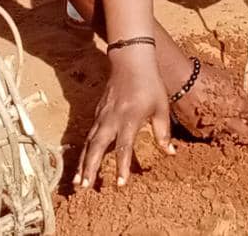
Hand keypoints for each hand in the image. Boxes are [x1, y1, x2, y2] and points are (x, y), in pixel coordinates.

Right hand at [74, 48, 174, 188]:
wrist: (131, 60)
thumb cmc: (150, 83)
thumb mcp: (161, 107)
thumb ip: (163, 132)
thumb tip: (171, 153)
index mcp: (129, 118)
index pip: (124, 147)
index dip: (122, 167)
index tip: (120, 184)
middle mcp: (112, 119)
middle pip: (96, 147)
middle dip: (89, 168)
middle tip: (84, 187)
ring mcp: (102, 115)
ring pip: (89, 142)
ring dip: (82, 162)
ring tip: (76, 182)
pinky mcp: (98, 112)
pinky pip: (89, 134)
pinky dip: (84, 150)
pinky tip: (81, 162)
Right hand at [170, 62, 247, 139]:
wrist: (180, 82)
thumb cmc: (203, 75)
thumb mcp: (225, 78)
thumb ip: (236, 90)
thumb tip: (242, 97)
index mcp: (238, 106)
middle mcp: (228, 121)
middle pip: (245, 134)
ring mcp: (213, 129)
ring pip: (227, 136)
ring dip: (229, 132)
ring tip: (226, 127)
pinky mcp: (198, 132)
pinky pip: (209, 135)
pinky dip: (212, 131)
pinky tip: (210, 124)